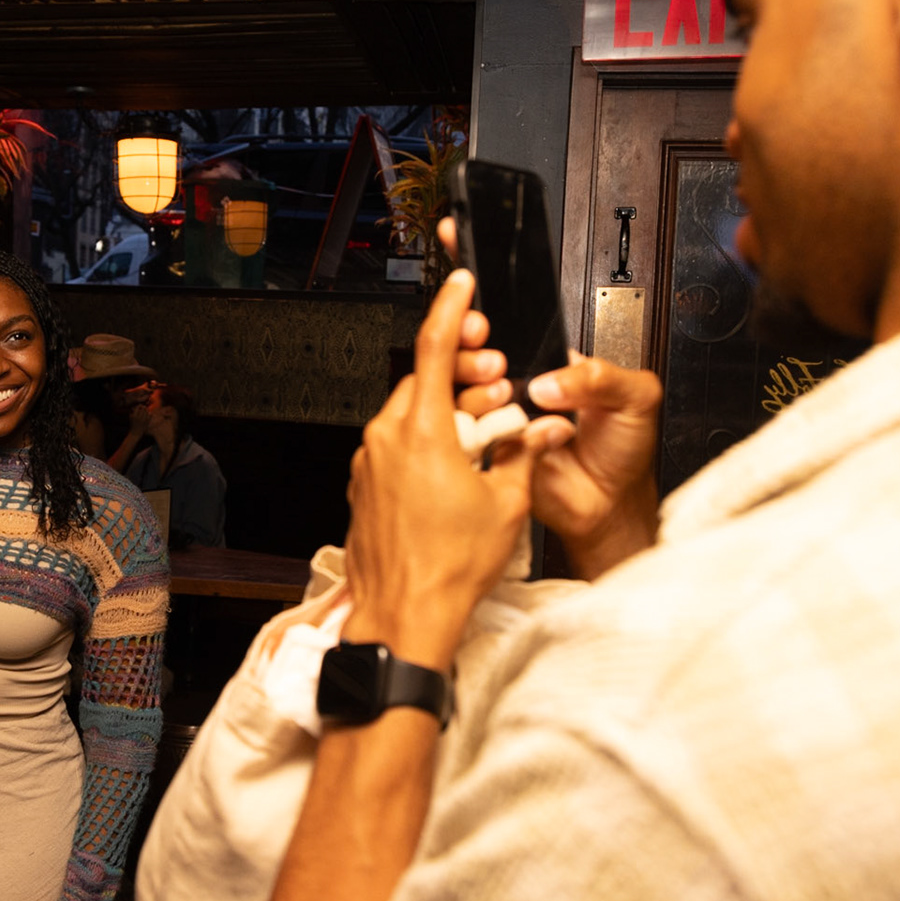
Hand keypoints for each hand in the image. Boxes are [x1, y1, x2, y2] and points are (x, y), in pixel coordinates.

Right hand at [127, 402, 151, 434]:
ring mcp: (143, 420)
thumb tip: (134, 406)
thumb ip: (132, 412)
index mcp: (134, 416)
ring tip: (145, 411)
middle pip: (143, 409)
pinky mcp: (147, 422)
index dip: (140, 406)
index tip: (140, 406)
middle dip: (144, 408)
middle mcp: (139, 417)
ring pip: (147, 412)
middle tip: (144, 408)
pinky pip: (150, 415)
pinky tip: (149, 413)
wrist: (135, 433)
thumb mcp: (130, 418)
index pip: (138, 407)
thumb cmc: (132, 424)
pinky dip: (150, 413)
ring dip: (146, 410)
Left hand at [343, 269, 554, 672]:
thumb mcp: (509, 504)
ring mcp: (369, 462)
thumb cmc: (451, 568)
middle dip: (464, 375)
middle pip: (425, 381)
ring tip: (483, 437)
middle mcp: (386, 439)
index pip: (434, 347)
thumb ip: (521, 452)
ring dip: (446, 412)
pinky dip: (425, 442)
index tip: (460, 284)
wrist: (404, 616)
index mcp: (422, 432)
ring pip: (410, 413)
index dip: (452, 308)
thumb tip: (535, 429)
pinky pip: (396, 445)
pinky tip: (455, 468)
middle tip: (499, 385)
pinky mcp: (364, 485)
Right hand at [434, 218, 661, 579]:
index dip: (490, 280)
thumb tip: (550, 381)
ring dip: (476, 378)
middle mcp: (520, 380)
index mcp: (552, 358)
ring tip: (506, 387)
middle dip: (471, 331)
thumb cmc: (626, 451)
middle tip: (484, 335)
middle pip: (475, 342)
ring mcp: (499, 412)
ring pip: (462, 381)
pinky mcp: (487, 446)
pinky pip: (466, 426)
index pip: (518, 312)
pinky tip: (504, 424)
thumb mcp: (636, 397)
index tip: (465, 249)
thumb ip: (601, 375)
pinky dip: (481, 422)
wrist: (610, 506)